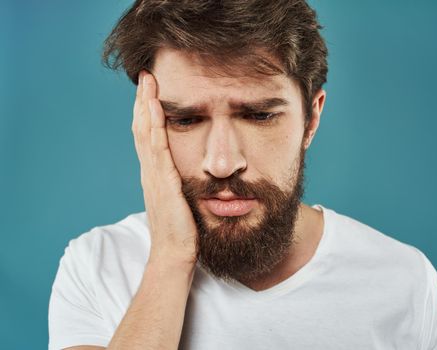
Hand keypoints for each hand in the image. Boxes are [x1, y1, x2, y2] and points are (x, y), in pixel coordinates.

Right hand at [132, 70, 197, 266]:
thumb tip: (191, 173)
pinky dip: (154, 127)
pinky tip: (155, 108)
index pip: (149, 137)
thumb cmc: (182, 232)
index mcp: (156, 175)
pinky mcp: (163, 183)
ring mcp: (154, 177)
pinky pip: (158, 149)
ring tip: (147, 83)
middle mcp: (151, 172)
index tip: (152, 91)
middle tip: (146, 77)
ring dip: (146, 107)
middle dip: (144, 102)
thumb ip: (181, 184)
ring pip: (146, 134)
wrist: (175, 256)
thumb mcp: (181, 201)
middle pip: (143, 130)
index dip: (148, 113)